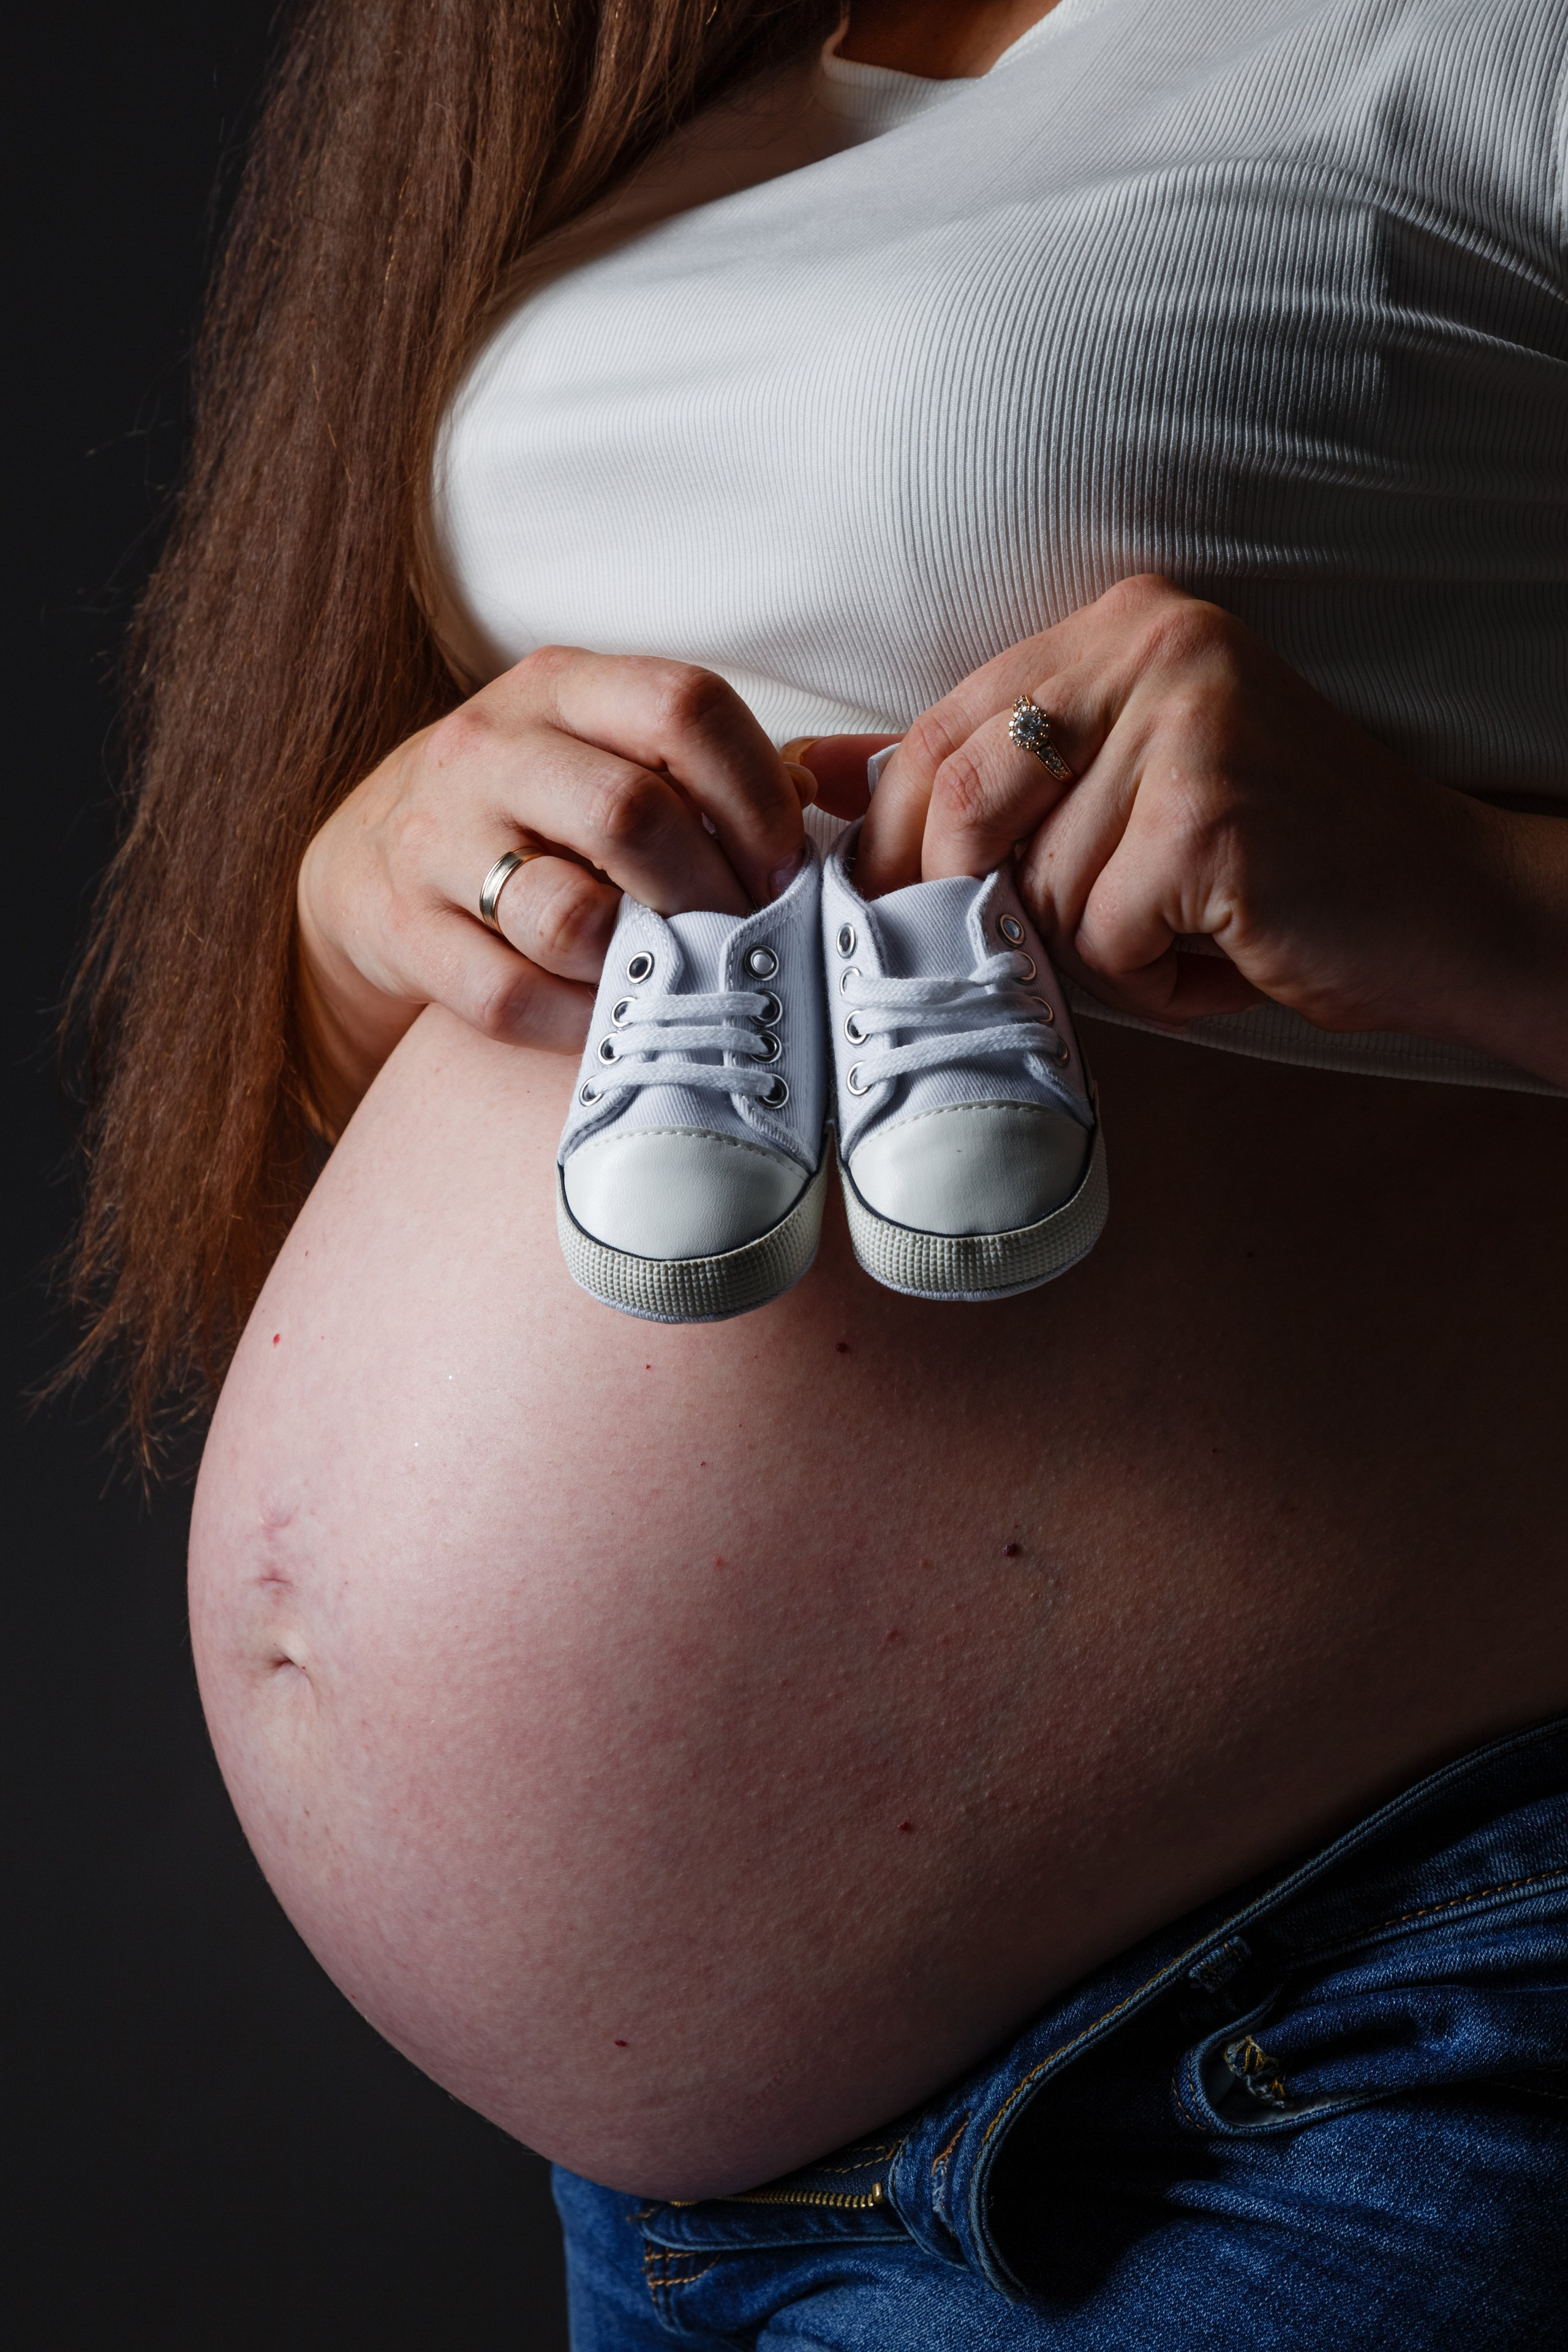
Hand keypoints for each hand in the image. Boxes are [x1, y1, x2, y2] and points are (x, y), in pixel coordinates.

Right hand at [297, 647, 812, 1133]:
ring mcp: (435, 838)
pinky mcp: (402, 928)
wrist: (372, 857)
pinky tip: (611, 1015)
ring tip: (678, 976)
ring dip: (643, 962)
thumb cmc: (538, 809)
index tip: (786, 865)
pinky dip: (579, 1020)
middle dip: (711, 891)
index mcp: (562, 687)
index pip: (683, 706)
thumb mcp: (609, 749)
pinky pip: (511, 996)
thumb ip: (719, 764)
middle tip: (748, 938)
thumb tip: (842, 789)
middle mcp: (489, 747)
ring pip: (566, 915)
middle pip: (629, 813)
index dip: (756, 792)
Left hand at [838, 576, 1567, 1080]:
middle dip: (974, 898)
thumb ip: (976, 775)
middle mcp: (1153, 649)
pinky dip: (1147, 978)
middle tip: (1032, 945)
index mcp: (1120, 627)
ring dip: (1089, 948)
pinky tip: (1215, 951)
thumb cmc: (1271, 863)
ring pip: (1036, 883)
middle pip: (964, 796)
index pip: (941, 726)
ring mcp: (1188, 722)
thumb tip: (807, 773)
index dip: (895, 836)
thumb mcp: (1114, 794)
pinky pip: (1102, 934)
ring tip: (1177, 931)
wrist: (1443, 907)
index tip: (887, 905)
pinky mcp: (1211, 812)